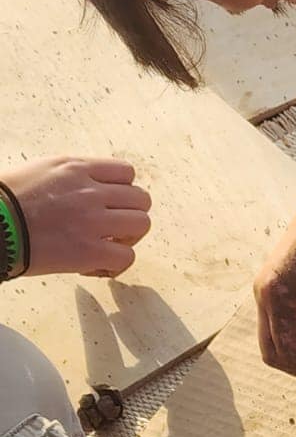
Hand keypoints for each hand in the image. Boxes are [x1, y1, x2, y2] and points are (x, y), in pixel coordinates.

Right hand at [2, 155, 150, 276]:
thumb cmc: (5, 200)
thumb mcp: (40, 170)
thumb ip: (71, 176)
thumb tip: (87, 187)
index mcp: (77, 168)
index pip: (126, 172)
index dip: (122, 191)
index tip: (109, 204)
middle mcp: (90, 191)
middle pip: (141, 199)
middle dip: (130, 214)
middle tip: (112, 229)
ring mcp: (92, 221)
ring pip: (142, 224)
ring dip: (129, 238)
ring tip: (107, 246)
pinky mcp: (89, 251)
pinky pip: (127, 257)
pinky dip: (117, 265)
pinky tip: (96, 267)